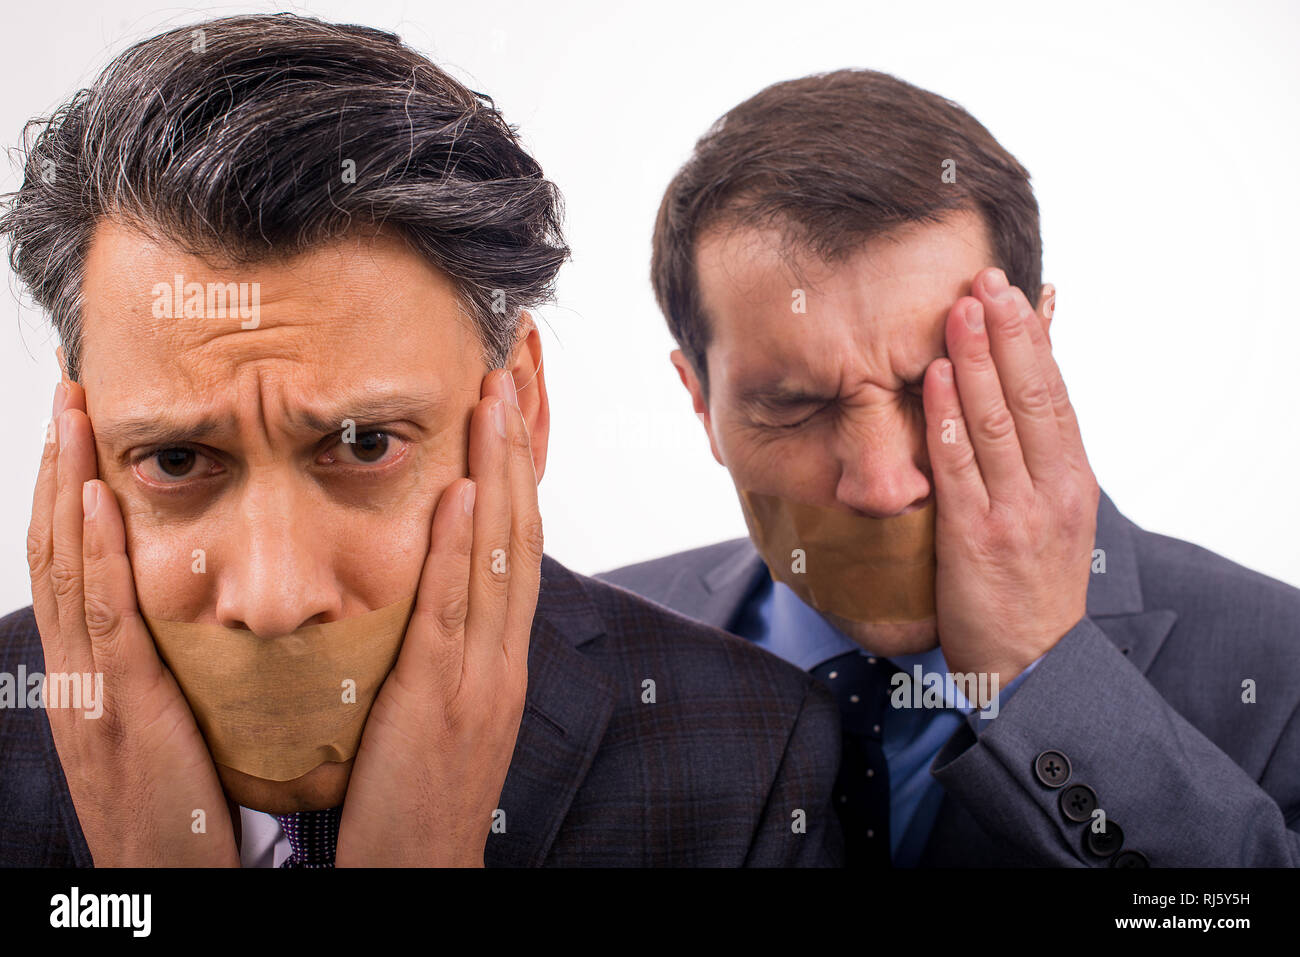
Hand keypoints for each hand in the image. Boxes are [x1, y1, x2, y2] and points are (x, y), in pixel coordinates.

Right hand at [27, 380, 238, 865]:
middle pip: (59, 552)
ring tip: (73, 417)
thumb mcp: (166, 728)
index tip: (82, 433)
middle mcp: (77, 674)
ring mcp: (88, 691)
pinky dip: (96, 555)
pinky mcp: (120, 712)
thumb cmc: (181, 813)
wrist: (166, 889)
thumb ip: (167, 673)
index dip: (71, 497)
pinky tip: (100, 501)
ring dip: (68, 487)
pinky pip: (103, 620)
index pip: (75, 567)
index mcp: (92, 676)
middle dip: (59, 471)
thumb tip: (193, 619)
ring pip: (69, 569)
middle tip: (69, 396)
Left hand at [336, 368, 541, 865]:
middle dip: (519, 444)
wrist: (420, 872)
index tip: (511, 399)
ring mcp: (481, 674)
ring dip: (501, 470)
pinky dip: (463, 546)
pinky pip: (455, 609)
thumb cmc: (416, 793)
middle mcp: (501, 652)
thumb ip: (441, 637)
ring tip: (494, 395)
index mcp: (497, 651)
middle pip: (520, 528)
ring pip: (499, 554)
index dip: (519, 466)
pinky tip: (463, 490)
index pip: (515, 539)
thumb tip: (428, 566)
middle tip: (512, 367)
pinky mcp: (445, 699)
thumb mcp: (436, 703)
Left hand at [922, 268, 1098, 683]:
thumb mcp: (1052, 514)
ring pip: (996, 422)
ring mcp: (1016, 512)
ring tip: (960, 308)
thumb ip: (1035, 457)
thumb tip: (1023, 400)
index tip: (1014, 291)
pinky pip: (960, 466)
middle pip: (1030, 395)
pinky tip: (938, 377)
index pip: (1054, 394)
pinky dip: (949, 417)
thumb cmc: (1034, 584)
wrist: (1033, 665)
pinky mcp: (977, 537)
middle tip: (984, 279)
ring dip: (977, 360)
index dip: (1033, 340)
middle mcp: (1051, 489)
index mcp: (1072, 479)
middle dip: (1007, 334)